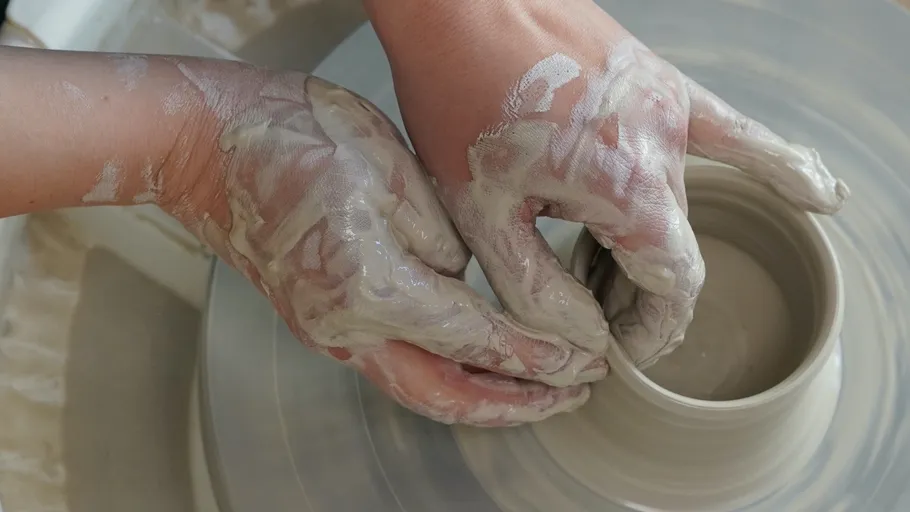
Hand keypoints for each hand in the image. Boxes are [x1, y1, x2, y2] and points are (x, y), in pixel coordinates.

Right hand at [170, 62, 605, 425]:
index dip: (538, 356)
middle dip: (518, 403)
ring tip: (533, 390)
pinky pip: (395, 365)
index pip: (478, 341)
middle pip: (448, 395)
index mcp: (374, 288)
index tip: (584, 361)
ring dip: (482, 397)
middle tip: (570, 395)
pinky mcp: (321, 319)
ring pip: (420, 388)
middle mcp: (349, 328)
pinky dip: (445, 374)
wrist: (206, 147)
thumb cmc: (291, 140)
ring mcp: (330, 330)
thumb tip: (461, 279)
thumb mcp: (388, 169)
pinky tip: (471, 360)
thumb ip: (439, 237)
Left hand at [367, 0, 848, 366]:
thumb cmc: (460, 97)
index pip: (673, 286)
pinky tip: (820, 195)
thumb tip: (586, 336)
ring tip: (618, 275)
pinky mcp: (659, 81)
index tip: (622, 347)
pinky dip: (774, 166)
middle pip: (674, 248)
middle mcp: (665, 147)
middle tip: (591, 310)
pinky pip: (731, 131)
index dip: (651, 329)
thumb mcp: (481, 213)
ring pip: (685, 203)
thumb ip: (537, 289)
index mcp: (627, 187)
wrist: (460, 6)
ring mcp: (669, 107)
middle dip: (638, 294)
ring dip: (659, 248)